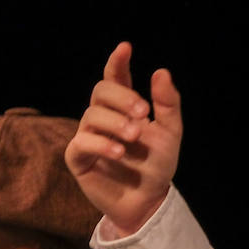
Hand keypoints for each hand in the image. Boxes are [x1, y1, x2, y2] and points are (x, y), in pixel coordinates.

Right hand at [64, 42, 181, 235]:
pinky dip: (102, 144)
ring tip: (135, 135)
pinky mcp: (79, 158)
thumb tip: (160, 71)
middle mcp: (104, 118)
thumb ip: (167, 104)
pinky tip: (120, 152)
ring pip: (92, 115)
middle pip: (101, 91)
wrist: (150, 199)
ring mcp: (89, 136)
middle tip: (142, 112)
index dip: (117, 62)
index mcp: (124, 108)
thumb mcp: (170, 133)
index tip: (125, 48)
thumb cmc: (157, 165)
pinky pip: (83, 143)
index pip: (115, 78)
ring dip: (115, 122)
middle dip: (122, 97)